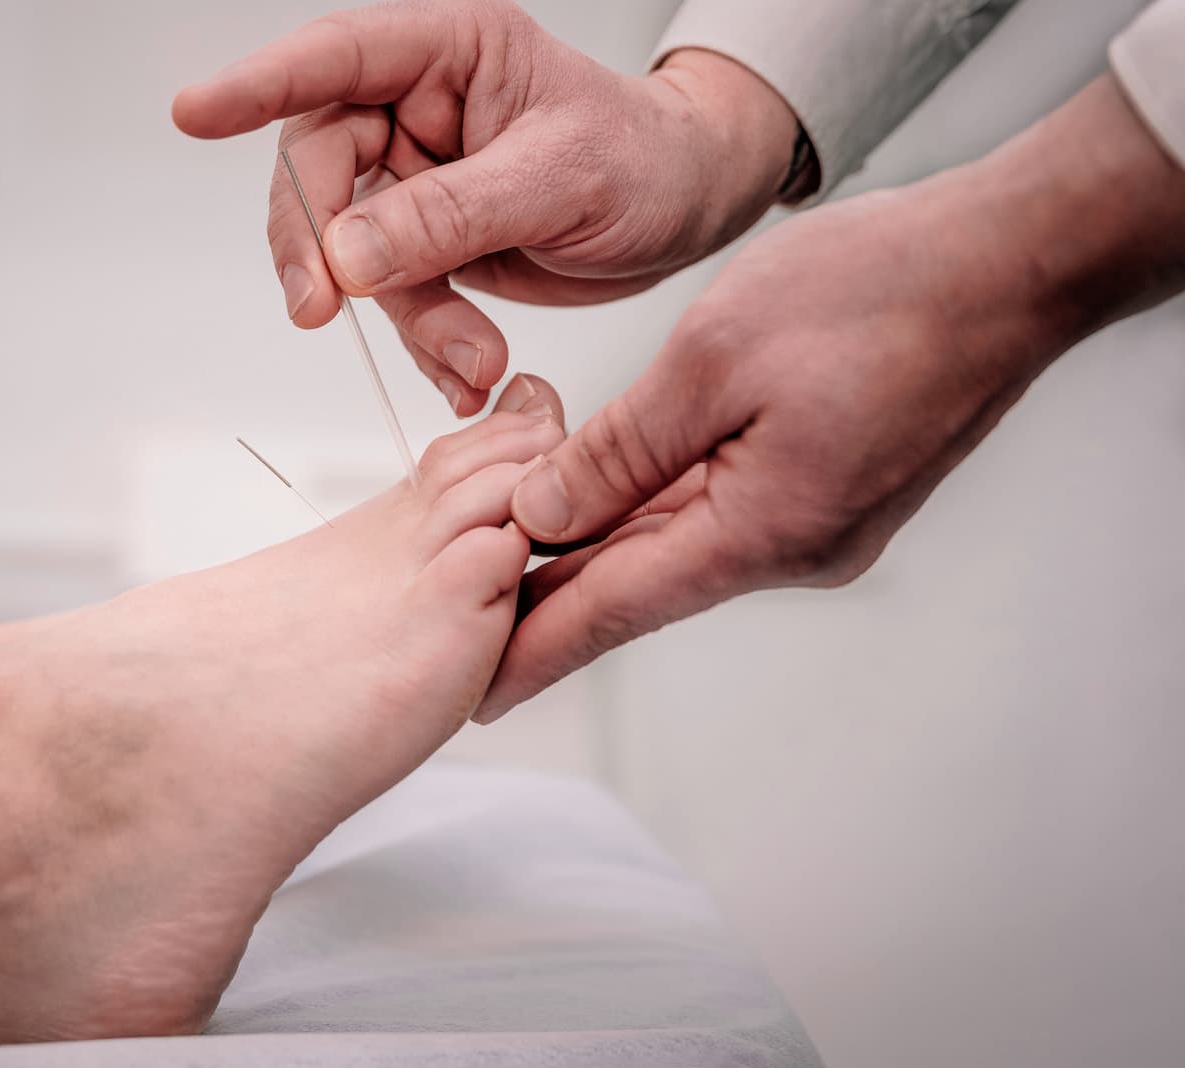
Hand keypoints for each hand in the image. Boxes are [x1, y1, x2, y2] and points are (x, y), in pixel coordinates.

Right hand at [172, 0, 799, 413]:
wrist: (685, 209)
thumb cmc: (643, 159)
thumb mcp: (560, 178)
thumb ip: (452, 214)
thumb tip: (346, 254)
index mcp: (447, 53)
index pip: (334, 58)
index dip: (258, 84)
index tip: (195, 114)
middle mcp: (415, 111)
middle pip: (318, 172)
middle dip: (320, 249)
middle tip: (326, 310)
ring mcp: (416, 183)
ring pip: (354, 254)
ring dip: (403, 319)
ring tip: (471, 359)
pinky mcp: (429, 245)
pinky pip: (398, 301)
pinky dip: (429, 344)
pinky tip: (468, 372)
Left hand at [477, 74, 1184, 720]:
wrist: (1009, 262)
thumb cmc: (876, 294)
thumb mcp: (712, 361)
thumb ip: (619, 451)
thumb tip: (542, 515)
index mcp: (762, 531)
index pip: (617, 608)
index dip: (538, 648)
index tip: (477, 695)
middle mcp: (793, 549)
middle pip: (642, 586)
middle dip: (553, 608)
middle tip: (473, 641)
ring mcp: (816, 524)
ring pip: (677, 546)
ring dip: (598, 555)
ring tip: (511, 576)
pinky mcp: (827, 489)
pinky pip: (715, 512)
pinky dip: (651, 512)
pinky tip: (599, 508)